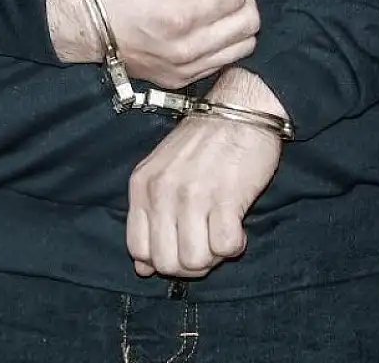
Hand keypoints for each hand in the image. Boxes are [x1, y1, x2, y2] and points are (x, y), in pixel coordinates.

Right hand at [46, 0, 258, 88]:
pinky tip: (200, 31)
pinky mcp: (181, 80)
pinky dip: (222, 44)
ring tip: (208, 12)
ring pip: (244, 46)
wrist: (87, 27)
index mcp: (182, 16)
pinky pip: (223, 63)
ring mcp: (186, 69)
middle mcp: (188, 49)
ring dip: (235, 23)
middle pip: (249, 22)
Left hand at [126, 68, 286, 276]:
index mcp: (141, 186)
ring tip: (221, 235)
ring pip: (195, 261)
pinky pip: (226, 247)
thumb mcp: (161, 173)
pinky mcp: (226, 197)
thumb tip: (143, 268)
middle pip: (166, 263)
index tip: (180, 248)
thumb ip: (149, 217)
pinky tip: (237, 226)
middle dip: (189, 266)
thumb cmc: (202, 143)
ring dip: (213, 257)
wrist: (240, 110)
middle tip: (206, 245)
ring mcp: (192, 195)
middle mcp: (161, 192)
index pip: (138, 249)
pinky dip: (234, 245)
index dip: (161, 261)